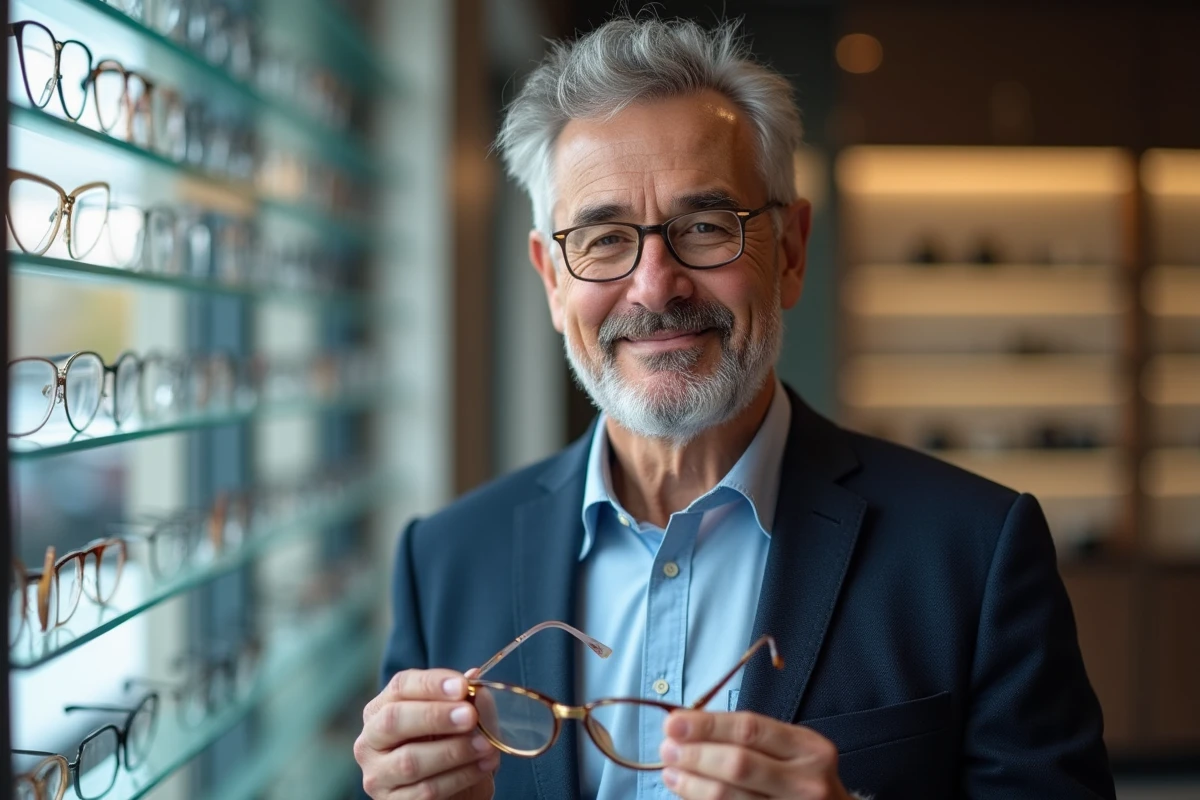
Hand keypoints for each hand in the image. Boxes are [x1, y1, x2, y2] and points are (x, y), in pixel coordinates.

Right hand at [355, 667, 499, 798]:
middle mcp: (371, 740)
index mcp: (382, 707)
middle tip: (470, 716)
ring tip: (486, 745)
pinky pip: (426, 791)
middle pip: (394, 720)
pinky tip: (482, 766)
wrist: (454, 789)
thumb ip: (464, 698)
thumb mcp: (458, 717)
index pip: (400, 686)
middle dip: (435, 716)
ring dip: (454, 751)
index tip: (463, 686)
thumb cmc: (450, 743)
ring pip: (410, 761)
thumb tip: (474, 677)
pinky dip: (459, 777)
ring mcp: (377, 775)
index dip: (431, 684)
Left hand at [659, 710, 851, 799]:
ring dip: (692, 784)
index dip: (707, 726)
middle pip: (738, 765)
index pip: (750, 730)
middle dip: (696, 755)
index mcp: (809, 748)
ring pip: (730, 798)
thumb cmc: (801, 775)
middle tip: (667, 749)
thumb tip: (687, 724)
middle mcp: (807, 782)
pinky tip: (687, 793)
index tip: (674, 723)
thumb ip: (746, 736)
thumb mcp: (789, 748)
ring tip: (670, 772)